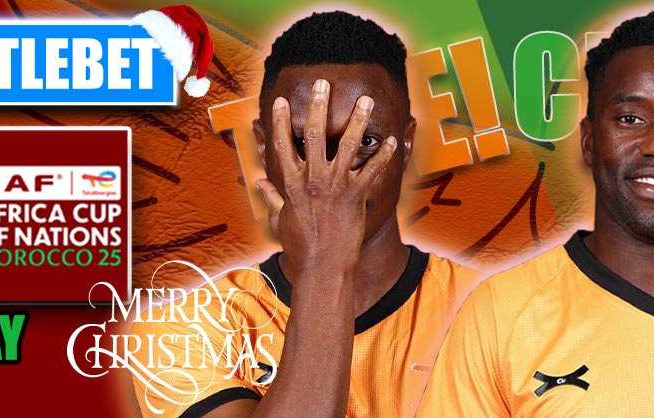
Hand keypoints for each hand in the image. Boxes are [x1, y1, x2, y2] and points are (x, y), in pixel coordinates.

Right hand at [264, 79, 399, 285]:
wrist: (322, 267)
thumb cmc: (299, 247)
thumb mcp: (279, 220)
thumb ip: (271, 198)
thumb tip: (260, 183)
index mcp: (291, 183)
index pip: (283, 145)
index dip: (281, 122)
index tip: (282, 102)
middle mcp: (313, 179)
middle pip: (316, 134)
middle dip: (320, 106)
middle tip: (324, 84)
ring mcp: (335, 186)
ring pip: (348, 145)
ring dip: (358, 120)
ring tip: (367, 100)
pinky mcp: (356, 196)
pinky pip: (372, 170)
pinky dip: (384, 155)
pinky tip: (393, 141)